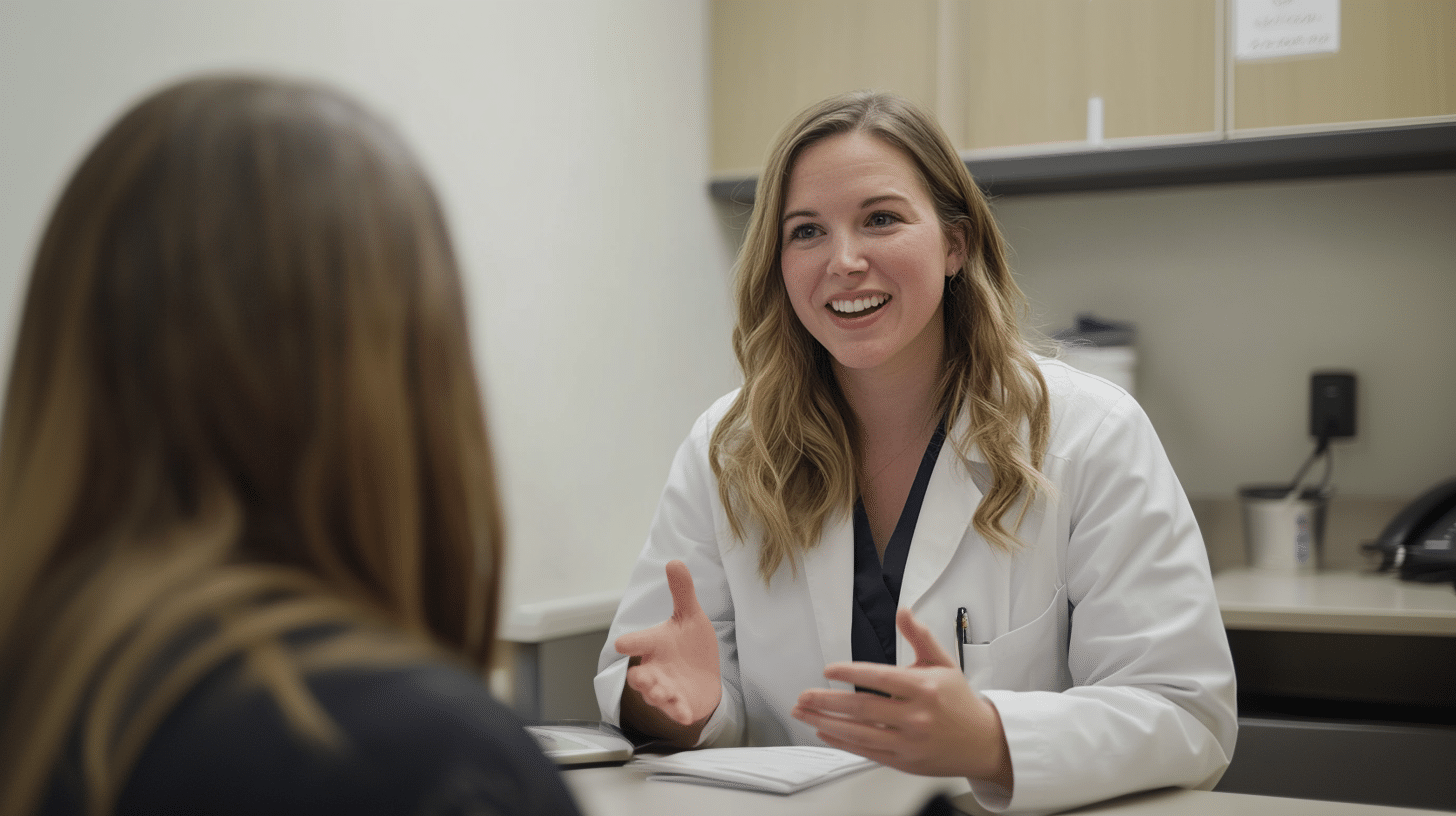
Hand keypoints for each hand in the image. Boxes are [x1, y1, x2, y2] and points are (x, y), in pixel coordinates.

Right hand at [615, 560, 721, 728]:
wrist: (704, 677)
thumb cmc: (691, 646)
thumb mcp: (689, 616)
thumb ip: (682, 592)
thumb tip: (675, 561)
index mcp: (653, 645)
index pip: (636, 643)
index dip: (630, 643)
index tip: (622, 645)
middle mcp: (654, 670)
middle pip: (640, 676)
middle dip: (639, 678)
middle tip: (639, 676)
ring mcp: (666, 690)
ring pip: (655, 694)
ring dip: (657, 694)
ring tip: (661, 692)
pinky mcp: (680, 705)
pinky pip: (676, 710)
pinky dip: (678, 711)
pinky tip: (684, 713)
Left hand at [791, 607, 1012, 788]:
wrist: (982, 741)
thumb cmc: (959, 701)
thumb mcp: (943, 663)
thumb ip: (920, 637)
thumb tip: (903, 612)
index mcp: (925, 689)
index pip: (880, 678)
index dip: (850, 674)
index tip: (828, 670)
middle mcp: (916, 716)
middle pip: (862, 708)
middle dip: (827, 701)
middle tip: (803, 695)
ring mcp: (908, 742)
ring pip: (859, 733)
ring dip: (825, 722)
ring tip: (803, 713)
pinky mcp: (903, 761)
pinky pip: (866, 751)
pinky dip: (842, 742)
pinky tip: (824, 731)